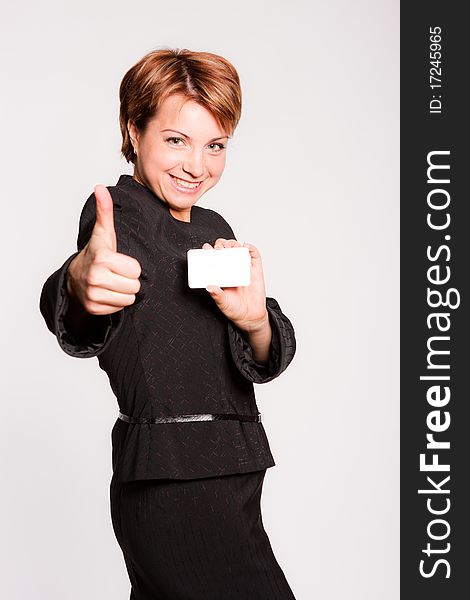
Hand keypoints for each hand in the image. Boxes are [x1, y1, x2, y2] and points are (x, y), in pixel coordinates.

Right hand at [66, 184, 141, 315]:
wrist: (74, 277)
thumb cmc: (95, 254)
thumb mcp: (103, 233)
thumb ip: (105, 211)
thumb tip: (101, 188)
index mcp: (102, 258)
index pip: (135, 270)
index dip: (131, 266)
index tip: (119, 262)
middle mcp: (95, 277)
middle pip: (134, 286)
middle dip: (129, 280)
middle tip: (117, 273)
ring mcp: (93, 294)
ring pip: (129, 298)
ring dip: (124, 292)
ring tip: (113, 282)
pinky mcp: (94, 308)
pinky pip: (120, 308)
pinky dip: (116, 302)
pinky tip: (108, 292)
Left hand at [202, 238, 268, 332]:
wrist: (250, 316)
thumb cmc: (234, 309)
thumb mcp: (222, 302)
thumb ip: (217, 295)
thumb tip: (209, 287)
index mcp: (221, 274)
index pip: (214, 258)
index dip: (210, 250)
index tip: (206, 248)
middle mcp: (232, 268)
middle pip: (226, 250)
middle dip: (222, 244)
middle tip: (220, 248)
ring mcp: (244, 268)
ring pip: (239, 249)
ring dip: (234, 243)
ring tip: (231, 246)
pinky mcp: (255, 270)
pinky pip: (254, 255)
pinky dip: (251, 248)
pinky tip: (245, 246)